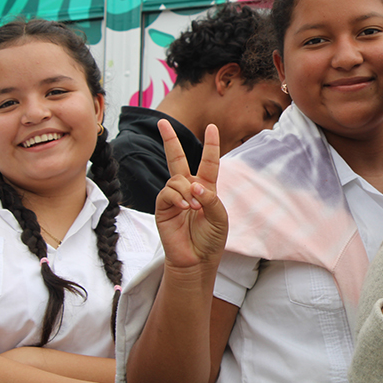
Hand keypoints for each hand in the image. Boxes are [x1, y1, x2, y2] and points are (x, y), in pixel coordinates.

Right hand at [155, 121, 228, 268]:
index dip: (210, 145)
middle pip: (177, 159)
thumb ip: (210, 198)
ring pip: (176, 179)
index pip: (208, 162)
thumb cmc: (211, 239)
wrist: (197, 260)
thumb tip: (193, 185)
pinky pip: (167, 192)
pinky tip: (185, 208)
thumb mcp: (220, 217)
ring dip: (187, 190)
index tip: (212, 127)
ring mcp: (174, 197)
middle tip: (161, 122)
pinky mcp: (162, 208)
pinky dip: (177, 197)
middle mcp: (188, 189)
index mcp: (206, 188)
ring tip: (194, 208)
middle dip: (170, 140)